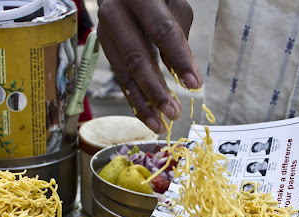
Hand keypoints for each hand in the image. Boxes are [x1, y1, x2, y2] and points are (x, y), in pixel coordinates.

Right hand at [96, 0, 201, 133]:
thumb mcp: (173, 5)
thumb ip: (178, 36)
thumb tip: (179, 75)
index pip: (161, 31)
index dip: (179, 59)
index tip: (194, 84)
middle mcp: (115, 12)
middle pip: (137, 57)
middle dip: (156, 89)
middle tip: (174, 113)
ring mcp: (105, 30)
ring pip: (124, 72)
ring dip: (143, 102)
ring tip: (160, 124)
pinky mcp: (104, 45)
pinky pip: (120, 77)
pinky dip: (134, 98)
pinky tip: (148, 116)